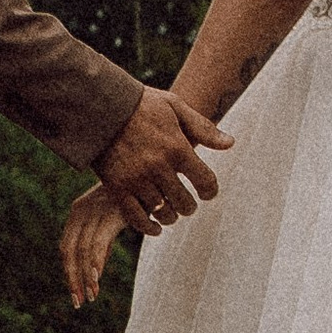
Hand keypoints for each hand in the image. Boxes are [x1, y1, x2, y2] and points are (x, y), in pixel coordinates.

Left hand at [60, 184, 129, 308]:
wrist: (155, 176)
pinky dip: (95, 263)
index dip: (70, 273)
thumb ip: (102, 243)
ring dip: (85, 277)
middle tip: (79, 302)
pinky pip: (98, 243)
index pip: (66, 247)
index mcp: (78, 211)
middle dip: (72, 279)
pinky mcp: (111, 213)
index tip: (76, 296)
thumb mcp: (113, 220)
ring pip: (81, 250)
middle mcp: (81, 210)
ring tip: (91, 296)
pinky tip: (97, 280)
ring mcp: (95, 211)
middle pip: (68, 250)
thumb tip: (96, 272)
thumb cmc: (135, 198)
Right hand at [94, 87, 231, 233]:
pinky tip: (156, 227)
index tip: (207, 192)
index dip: (210, 191)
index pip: (205, 182)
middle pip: (185, 202)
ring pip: (163, 213)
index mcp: (176, 147)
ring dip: (171, 216)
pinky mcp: (117, 188)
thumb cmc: (142, 105)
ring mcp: (137, 179)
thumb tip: (230, 144)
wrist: (101, 107)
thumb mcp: (175, 107)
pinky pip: (137, 218)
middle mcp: (158, 167)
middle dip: (190, 206)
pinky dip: (149, 227)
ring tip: (172, 212)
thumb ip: (203, 128)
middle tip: (187, 204)